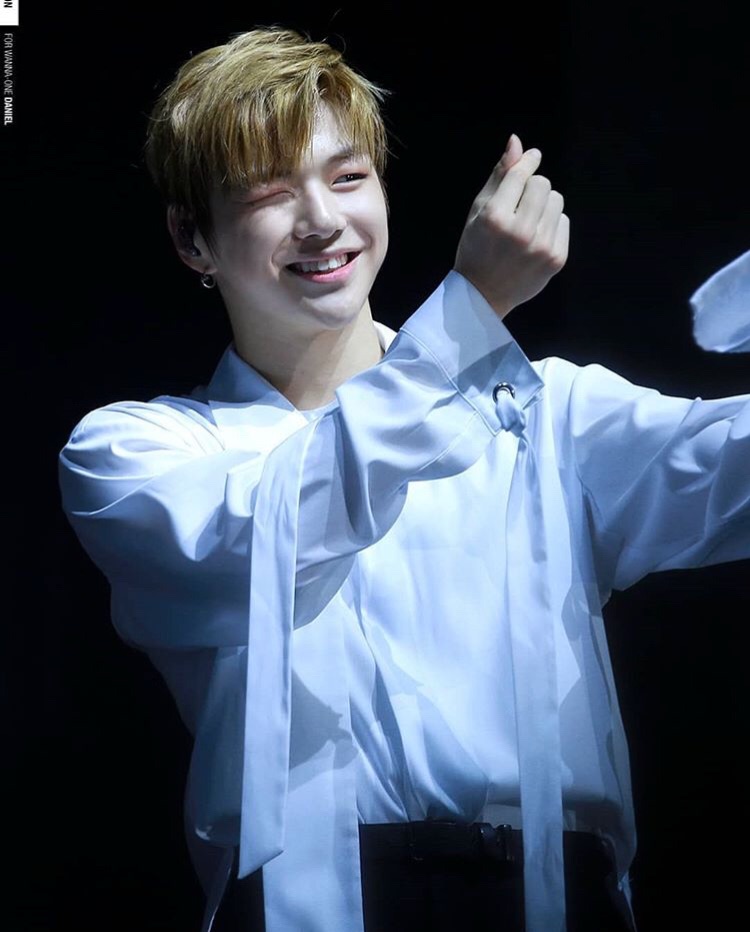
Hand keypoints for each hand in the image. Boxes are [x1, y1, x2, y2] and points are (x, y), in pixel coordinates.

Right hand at [453, 134, 568, 319]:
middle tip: (519, 205)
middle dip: (532, 188)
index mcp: (494, 217)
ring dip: (544, 206)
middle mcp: (519, 232)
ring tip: (527, 223)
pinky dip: (551, 225)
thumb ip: (500, 176)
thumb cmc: (476, 247)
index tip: (532, 159)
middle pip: (543, 184)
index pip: (522, 174)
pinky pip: (564, 221)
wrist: (483, 295)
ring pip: (557, 200)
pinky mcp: (556, 259)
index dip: (527, 163)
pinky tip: (535, 238)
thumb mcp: (478, 210)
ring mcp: (540, 247)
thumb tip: (517, 141)